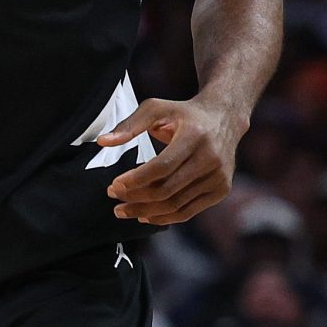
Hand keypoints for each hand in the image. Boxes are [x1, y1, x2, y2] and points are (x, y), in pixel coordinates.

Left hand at [98, 96, 244, 225]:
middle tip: (114, 196)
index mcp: (195, 136)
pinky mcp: (221, 189)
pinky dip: (165, 217)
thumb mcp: (156, 109)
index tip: (114, 184)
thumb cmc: (184, 114)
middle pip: (167, 189)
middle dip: (135, 197)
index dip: (136, 179)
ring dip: (145, 211)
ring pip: (176, 204)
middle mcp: (211, 158)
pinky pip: (189, 211)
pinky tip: (145, 216)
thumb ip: (129, 125)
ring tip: (123, 210)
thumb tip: (103, 142)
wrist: (223, 118)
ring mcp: (218, 176)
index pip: (162, 166)